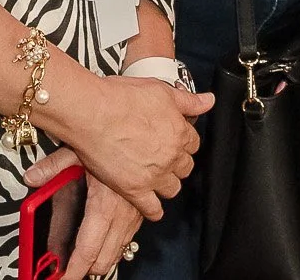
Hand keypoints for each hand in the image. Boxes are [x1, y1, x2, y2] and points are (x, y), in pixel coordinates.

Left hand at [25, 152, 144, 279]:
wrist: (147, 134)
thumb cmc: (113, 140)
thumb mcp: (77, 151)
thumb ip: (52, 168)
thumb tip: (30, 178)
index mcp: (104, 206)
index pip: (87, 250)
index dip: (74, 271)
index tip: (63, 279)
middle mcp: (122, 216)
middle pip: (104, 260)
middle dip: (86, 268)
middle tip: (68, 265)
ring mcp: (134, 216)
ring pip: (118, 253)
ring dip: (101, 258)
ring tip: (84, 255)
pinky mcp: (142, 211)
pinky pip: (129, 239)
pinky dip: (116, 245)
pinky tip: (104, 237)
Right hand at [52, 75, 208, 218]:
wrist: (91, 113)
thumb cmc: (120, 98)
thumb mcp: (160, 90)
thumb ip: (187, 100)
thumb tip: (208, 101)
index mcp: (179, 132)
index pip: (193, 144)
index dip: (182, 142)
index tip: (174, 141)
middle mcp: (170, 156)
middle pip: (185, 168)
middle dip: (176, 163)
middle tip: (163, 158)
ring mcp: (153, 175)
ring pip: (172, 188)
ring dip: (166, 184)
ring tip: (155, 178)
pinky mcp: (133, 190)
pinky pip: (151, 208)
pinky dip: (153, 210)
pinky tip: (151, 207)